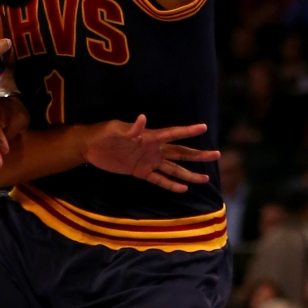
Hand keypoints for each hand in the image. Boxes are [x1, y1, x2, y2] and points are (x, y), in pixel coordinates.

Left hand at [82, 116, 219, 192]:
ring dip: (189, 173)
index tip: (204, 126)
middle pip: (180, 152)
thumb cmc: (103, 134)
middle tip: (216, 155)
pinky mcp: (140, 172)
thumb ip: (130, 127)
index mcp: (149, 137)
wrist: (90, 147)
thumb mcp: (115, 129)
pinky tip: (183, 188)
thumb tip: (143, 118)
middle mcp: (153, 149)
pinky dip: (171, 184)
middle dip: (198, 154)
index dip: (188, 131)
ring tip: (206, 178)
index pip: (172, 133)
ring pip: (173, 168)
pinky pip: (159, 179)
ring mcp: (148, 161)